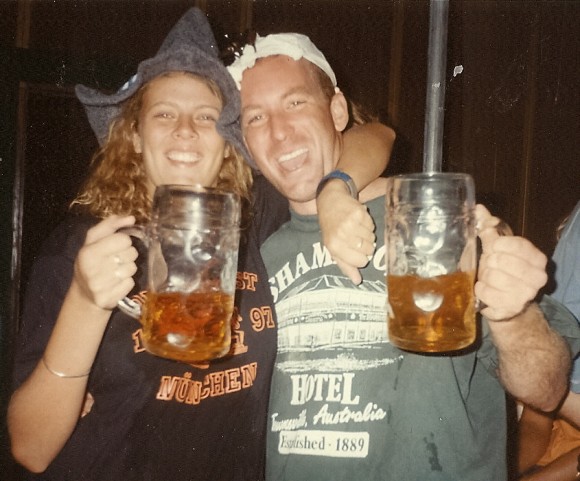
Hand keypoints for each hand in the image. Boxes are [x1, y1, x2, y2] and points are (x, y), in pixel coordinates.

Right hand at [73, 215, 138, 309]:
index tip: (117, 246)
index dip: (124, 241)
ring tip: (116, 271)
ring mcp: (100, 286)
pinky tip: (116, 283)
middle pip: (131, 254)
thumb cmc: (91, 262)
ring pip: (133, 269)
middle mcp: (92, 269)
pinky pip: (131, 284)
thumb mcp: (94, 240)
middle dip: (128, 255)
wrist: (84, 294)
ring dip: (128, 269)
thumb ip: (111, 225)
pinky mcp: (108, 299)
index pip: (124, 239)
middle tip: (116, 260)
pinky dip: (127, 282)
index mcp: (88, 252)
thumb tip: (131, 218)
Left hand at [317, 180, 375, 284]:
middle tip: (356, 239)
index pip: (361, 261)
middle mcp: (342, 235)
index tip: (357, 252)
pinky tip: (359, 221)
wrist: (330, 202)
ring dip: (367, 236)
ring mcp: (351, 223)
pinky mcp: (359, 213)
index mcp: (334, 247)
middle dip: (366, 247)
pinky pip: (372, 226)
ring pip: (372, 238)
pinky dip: (368, 225)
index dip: (362, 258)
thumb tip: (357, 281)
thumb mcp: (333, 249)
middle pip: (369, 250)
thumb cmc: (332, 229)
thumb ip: (346, 266)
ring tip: (357, 230)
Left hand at [475, 205, 547, 320]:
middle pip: (500, 260)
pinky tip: (485, 291)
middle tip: (491, 267)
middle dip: (489, 262)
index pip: (517, 244)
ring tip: (488, 280)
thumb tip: (478, 208)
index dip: (499, 244)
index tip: (493, 248)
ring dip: (484, 278)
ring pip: (492, 276)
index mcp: (537, 258)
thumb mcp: (497, 248)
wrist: (506, 303)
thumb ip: (489, 228)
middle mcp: (538, 277)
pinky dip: (480, 291)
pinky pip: (485, 293)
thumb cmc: (501, 270)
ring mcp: (526, 294)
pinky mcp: (512, 308)